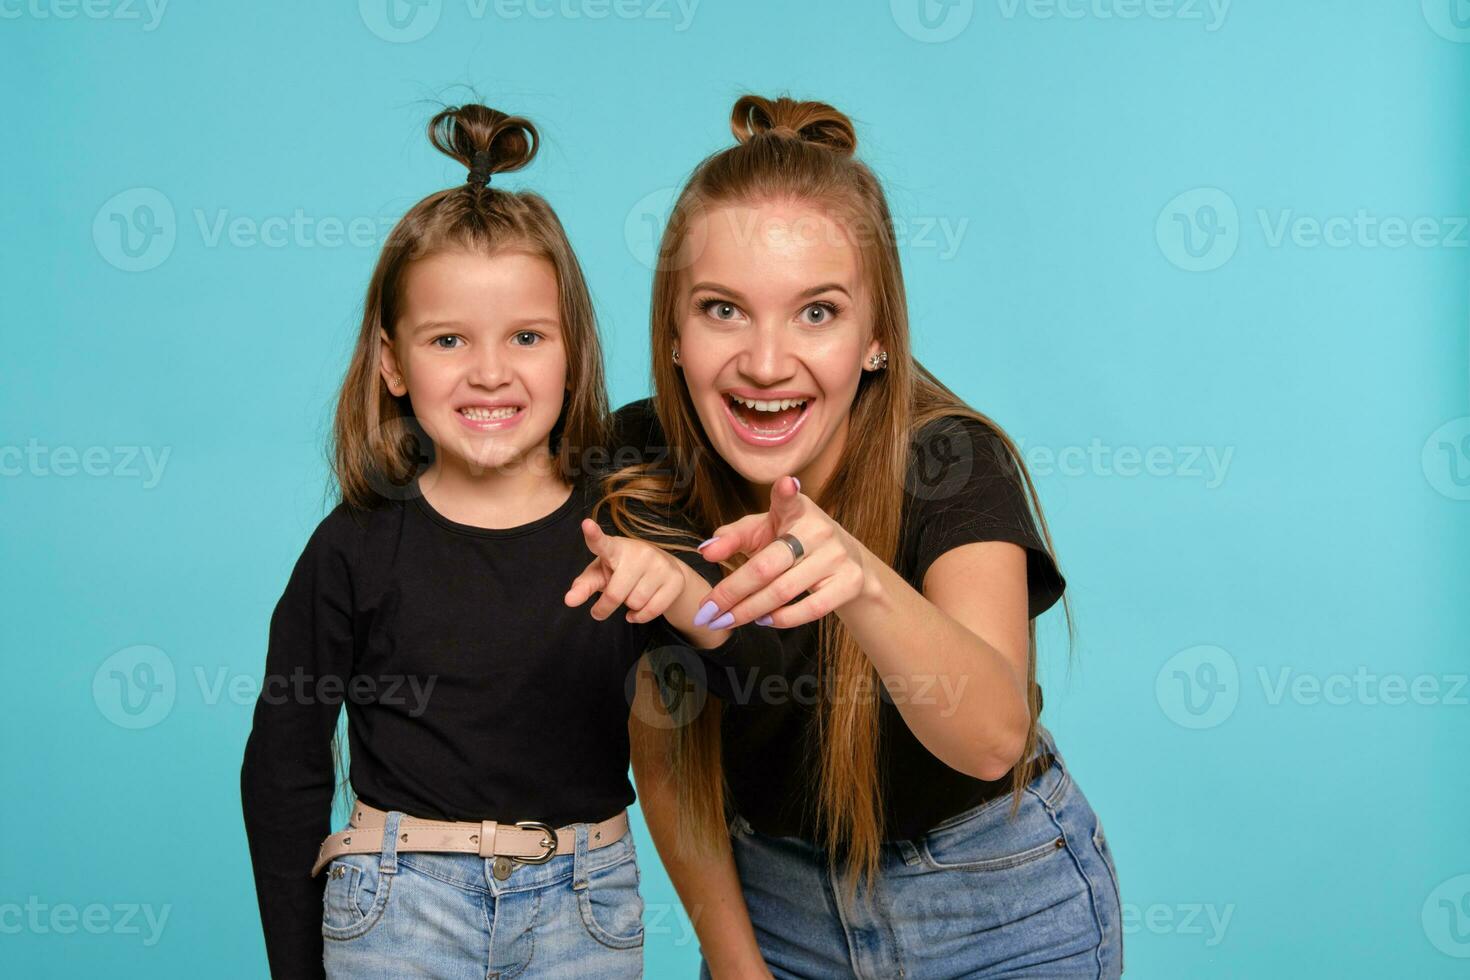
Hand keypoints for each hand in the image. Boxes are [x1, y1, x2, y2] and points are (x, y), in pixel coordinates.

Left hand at [564, 519, 686, 623]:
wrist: (662, 569)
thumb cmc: (621, 570)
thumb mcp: (599, 575)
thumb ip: (583, 586)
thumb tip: (569, 601)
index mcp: (615, 548)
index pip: (601, 542)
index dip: (593, 534)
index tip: (586, 525)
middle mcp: (639, 552)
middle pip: (616, 594)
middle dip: (605, 607)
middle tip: (601, 609)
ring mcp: (659, 564)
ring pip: (635, 603)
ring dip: (628, 607)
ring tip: (631, 594)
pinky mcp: (675, 579)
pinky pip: (652, 611)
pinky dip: (641, 617)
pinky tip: (638, 611)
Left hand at [692, 476, 869, 629]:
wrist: (849, 561)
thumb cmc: (794, 543)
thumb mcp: (764, 531)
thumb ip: (733, 537)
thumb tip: (706, 551)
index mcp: (796, 510)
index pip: (788, 499)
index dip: (786, 492)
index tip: (785, 485)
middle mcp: (819, 530)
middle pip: (766, 566)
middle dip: (731, 592)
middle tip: (706, 612)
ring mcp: (836, 557)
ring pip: (783, 591)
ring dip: (748, 611)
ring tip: (725, 620)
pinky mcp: (849, 583)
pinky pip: (810, 609)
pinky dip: (781, 619)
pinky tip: (762, 620)